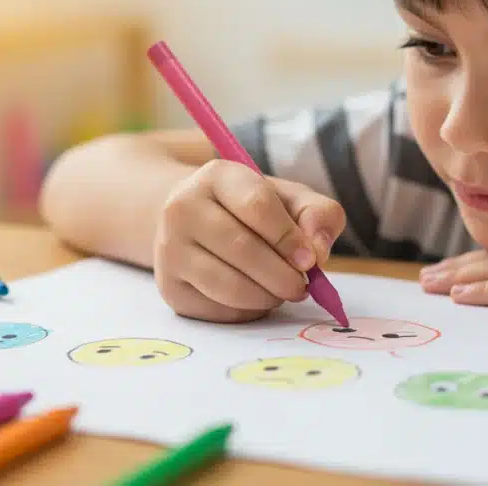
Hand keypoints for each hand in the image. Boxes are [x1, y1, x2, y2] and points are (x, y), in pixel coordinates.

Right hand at [154, 160, 346, 322]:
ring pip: (229, 286)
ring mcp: (169, 250)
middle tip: (302, 286)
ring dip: (268, 297)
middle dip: (283, 275)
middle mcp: (182, 209)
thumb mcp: (288, 198)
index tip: (311, 259)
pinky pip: (219, 310)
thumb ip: (317, 214)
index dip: (290, 238)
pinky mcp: (170, 288)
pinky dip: (248, 311)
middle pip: (242, 249)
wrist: (196, 223)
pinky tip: (255, 296)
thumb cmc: (251, 210)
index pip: (257, 206)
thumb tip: (318, 251)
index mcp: (216, 177)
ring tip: (282, 291)